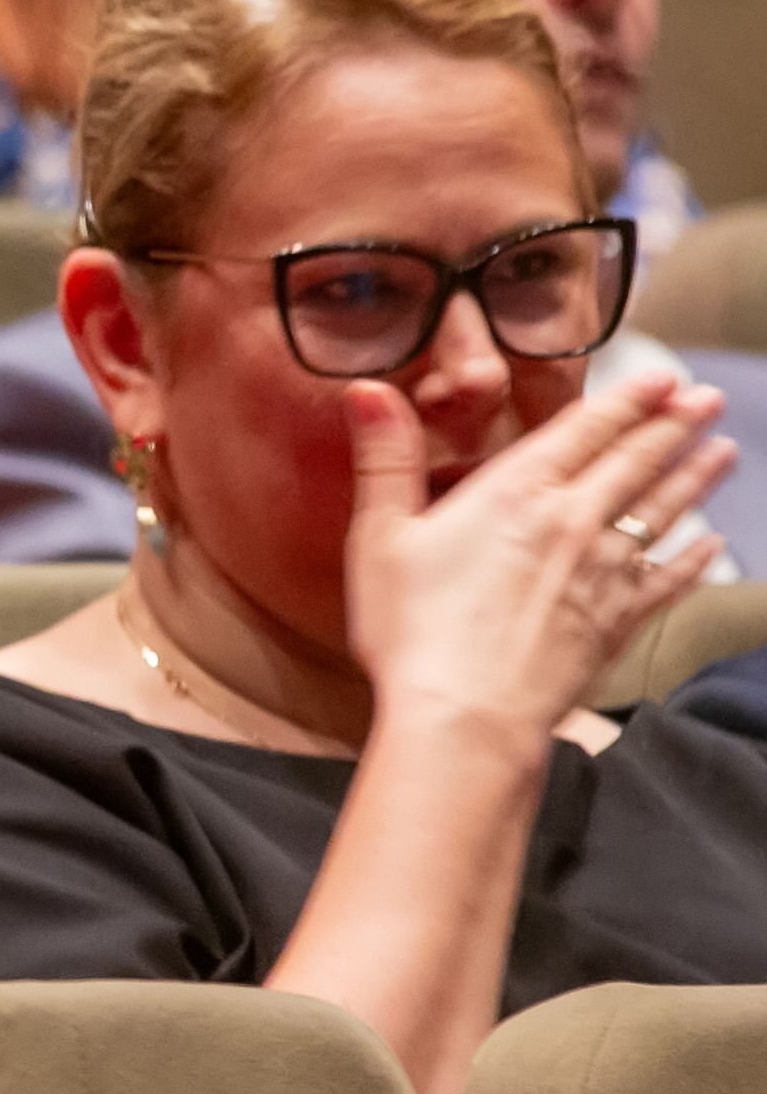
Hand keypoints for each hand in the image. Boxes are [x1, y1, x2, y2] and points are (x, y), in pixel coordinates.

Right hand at [345, 373, 732, 760]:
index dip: (628, 401)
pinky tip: (713, 546)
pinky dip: (695, 560)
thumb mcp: (380, 536)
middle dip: (676, 426)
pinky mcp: (615, 622)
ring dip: (697, 478)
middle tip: (707, 399)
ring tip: (725, 451)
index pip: (586, 432)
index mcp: (516, 493)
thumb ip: (384, 458)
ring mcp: (602, 575)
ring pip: (663, 513)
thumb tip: (368, 389)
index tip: (663, 377)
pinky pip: (667, 581)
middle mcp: (573, 523)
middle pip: (636, 463)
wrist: (466, 716)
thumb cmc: (414, 629)